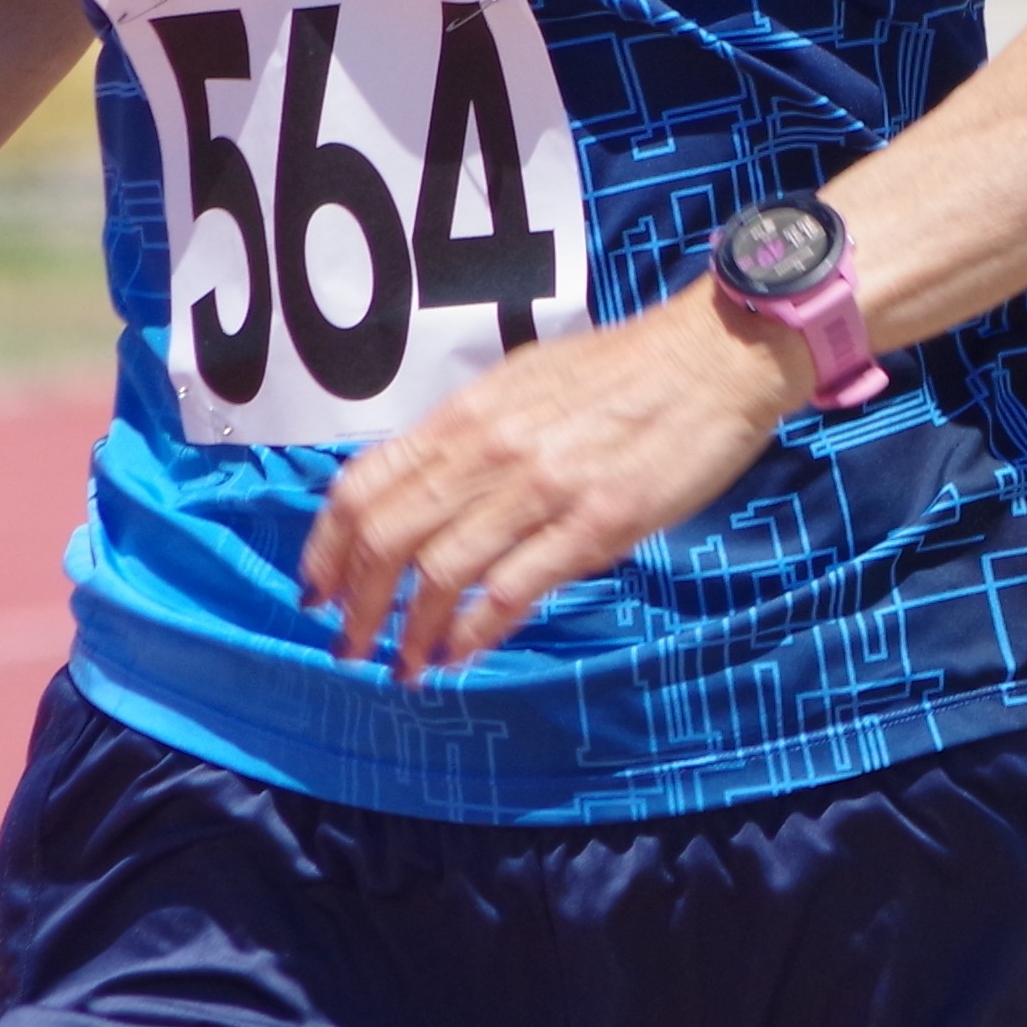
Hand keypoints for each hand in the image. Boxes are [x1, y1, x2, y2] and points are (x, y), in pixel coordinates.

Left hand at [300, 285, 807, 680]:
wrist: (711, 358)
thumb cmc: (620, 372)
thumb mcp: (523, 385)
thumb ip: (469, 437)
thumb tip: (419, 492)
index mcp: (467, 415)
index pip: (365, 484)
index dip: (326, 547)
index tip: (315, 592)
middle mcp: (490, 450)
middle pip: (389, 536)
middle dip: (357, 606)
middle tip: (349, 648)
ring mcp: (542, 488)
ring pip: (441, 571)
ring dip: (410, 633)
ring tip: (404, 668)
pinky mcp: (596, 524)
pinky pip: (513, 589)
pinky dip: (474, 634)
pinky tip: (459, 657)